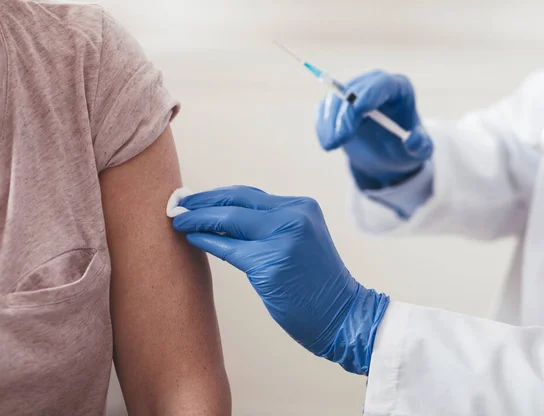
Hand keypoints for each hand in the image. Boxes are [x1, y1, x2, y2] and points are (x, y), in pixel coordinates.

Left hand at [172, 186, 388, 374]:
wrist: (345, 315)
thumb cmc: (318, 283)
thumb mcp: (300, 240)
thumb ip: (270, 225)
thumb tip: (223, 218)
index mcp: (302, 207)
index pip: (249, 194)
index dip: (217, 195)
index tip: (194, 198)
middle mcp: (294, 216)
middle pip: (236, 200)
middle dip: (201, 201)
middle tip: (178, 204)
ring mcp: (283, 238)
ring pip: (229, 220)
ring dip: (197, 219)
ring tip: (177, 220)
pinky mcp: (271, 264)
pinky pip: (228, 247)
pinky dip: (206, 240)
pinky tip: (191, 238)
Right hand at [316, 70, 432, 188]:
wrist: (385, 155)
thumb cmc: (405, 148)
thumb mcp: (420, 151)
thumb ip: (421, 146)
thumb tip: (412, 140)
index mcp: (398, 89)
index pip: (381, 84)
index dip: (370, 93)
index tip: (359, 108)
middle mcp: (373, 85)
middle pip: (354, 90)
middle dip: (346, 113)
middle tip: (341, 138)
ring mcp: (352, 93)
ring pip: (335, 100)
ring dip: (331, 122)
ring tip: (332, 146)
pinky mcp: (336, 105)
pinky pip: (324, 110)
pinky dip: (323, 126)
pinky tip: (328, 143)